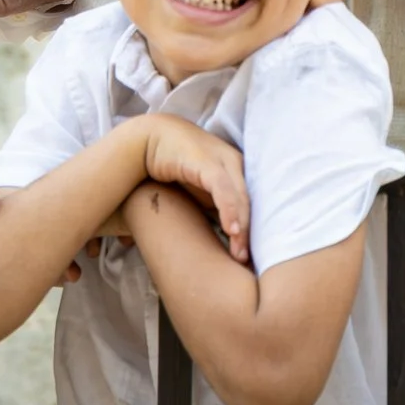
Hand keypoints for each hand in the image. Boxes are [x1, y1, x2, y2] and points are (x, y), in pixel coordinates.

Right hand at [134, 115, 250, 262]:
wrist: (149, 140)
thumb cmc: (176, 167)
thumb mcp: (200, 191)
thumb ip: (215, 208)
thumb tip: (221, 242)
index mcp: (238, 172)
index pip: (254, 206)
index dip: (255, 233)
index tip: (252, 261)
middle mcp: (236, 165)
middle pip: (252, 204)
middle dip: (251, 236)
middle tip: (249, 265)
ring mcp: (223, 161)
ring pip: (240, 198)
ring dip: (242, 228)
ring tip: (240, 254)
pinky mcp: (206, 161)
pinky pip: (223, 188)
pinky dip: (229, 209)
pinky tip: (231, 230)